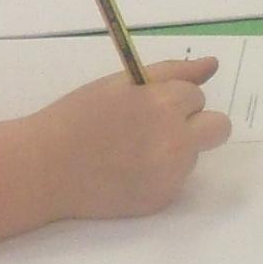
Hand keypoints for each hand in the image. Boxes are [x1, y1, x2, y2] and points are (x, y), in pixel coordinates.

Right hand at [28, 56, 228, 219]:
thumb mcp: (119, 84)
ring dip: (176, 148)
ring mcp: (172, 174)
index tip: (144, 105)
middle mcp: (176, 141)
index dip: (172, 97)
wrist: (44, 169)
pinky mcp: (163, 199)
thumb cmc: (77, 118)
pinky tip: (128, 172)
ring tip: (130, 151)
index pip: (196, 95)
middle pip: (218, 127)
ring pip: (195, 153)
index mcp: (165, 105)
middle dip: (196, 123)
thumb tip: (212, 64)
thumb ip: (171, 73)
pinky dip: (161, 174)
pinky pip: (178, 179)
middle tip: (158, 127)